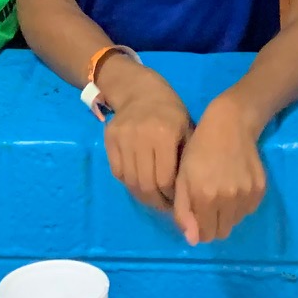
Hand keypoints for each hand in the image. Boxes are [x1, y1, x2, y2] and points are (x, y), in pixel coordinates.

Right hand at [101, 64, 193, 215]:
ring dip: (142, 197)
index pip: (165, 179)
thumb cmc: (170, 112)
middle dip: (157, 202)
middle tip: (165, 206)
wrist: (139, 90)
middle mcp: (141, 137)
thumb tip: (188, 193)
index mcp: (165, 134)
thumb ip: (186, 159)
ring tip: (153, 199)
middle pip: (146, 184)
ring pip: (130, 182)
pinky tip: (140, 185)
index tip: (178, 201)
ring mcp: (122, 138)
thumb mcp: (186, 129)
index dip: (171, 196)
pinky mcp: (109, 140)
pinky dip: (129, 184)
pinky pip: (118, 173)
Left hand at [172, 95, 267, 245]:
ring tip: (221, 191)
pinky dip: (241, 204)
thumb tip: (194, 240)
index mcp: (205, 197)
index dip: (199, 229)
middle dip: (213, 224)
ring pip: (236, 222)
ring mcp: (247, 194)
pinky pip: (248, 210)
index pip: (205, 235)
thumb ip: (183, 212)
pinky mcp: (260, 189)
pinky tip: (234, 185)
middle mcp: (228, 199)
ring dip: (227, 214)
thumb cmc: (199, 150)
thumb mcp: (182, 179)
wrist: (229, 125)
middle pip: (222, 232)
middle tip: (209, 203)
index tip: (197, 215)